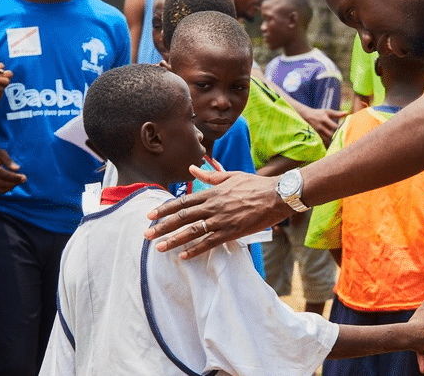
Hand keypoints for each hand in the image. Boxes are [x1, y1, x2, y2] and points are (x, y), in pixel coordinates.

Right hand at [0, 143, 26, 192]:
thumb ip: (8, 160)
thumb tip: (17, 169)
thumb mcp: (0, 152)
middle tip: (24, 179)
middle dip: (15, 183)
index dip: (15, 177)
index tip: (24, 177)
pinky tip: (12, 183)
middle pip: (3, 184)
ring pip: (1, 189)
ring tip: (18, 180)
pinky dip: (6, 189)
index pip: (4, 175)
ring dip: (11, 187)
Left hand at [144, 165, 293, 257]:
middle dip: (162, 226)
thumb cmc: (255, 185)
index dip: (165, 209)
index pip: (182, 201)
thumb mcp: (231, 176)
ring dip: (173, 240)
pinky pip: (210, 242)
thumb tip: (193, 168)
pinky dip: (195, 249)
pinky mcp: (231, 232)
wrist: (276, 195)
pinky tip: (184, 256)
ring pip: (192, 231)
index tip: (151, 215)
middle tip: (147, 234)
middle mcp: (213, 206)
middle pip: (182, 217)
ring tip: (159, 247)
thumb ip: (210, 176)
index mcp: (212, 193)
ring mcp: (221, 220)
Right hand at [298, 107, 346, 145]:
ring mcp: (317, 133)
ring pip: (327, 141)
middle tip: (345, 140)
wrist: (306, 116)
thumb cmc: (319, 113)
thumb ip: (337, 113)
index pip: (334, 127)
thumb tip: (347, 112)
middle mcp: (320, 127)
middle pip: (331, 135)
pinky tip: (333, 147)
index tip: (347, 132)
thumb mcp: (327, 112)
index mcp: (324, 119)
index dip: (341, 130)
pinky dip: (328, 145)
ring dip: (333, 143)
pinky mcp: (316, 136)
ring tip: (340, 144)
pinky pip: (323, 143)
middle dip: (338, 138)